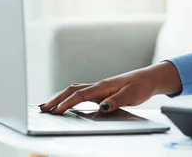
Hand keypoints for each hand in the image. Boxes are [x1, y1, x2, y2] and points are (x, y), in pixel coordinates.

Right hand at [40, 61, 181, 114]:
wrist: (149, 79)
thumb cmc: (141, 86)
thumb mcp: (131, 95)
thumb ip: (116, 101)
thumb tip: (101, 107)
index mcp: (103, 86)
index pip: (80, 95)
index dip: (66, 103)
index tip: (55, 111)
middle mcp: (99, 85)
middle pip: (72, 90)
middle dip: (56, 99)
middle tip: (42, 109)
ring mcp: (99, 88)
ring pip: (75, 91)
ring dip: (60, 97)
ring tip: (47, 107)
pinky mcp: (101, 91)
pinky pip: (81, 94)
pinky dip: (70, 98)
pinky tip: (65, 104)